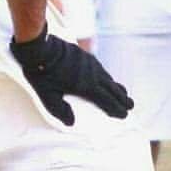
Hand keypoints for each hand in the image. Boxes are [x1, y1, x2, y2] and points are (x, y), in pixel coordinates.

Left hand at [10, 25, 132, 124]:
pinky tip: (106, 79)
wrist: (40, 47)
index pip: (106, 100)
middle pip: (112, 89)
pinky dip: (107, 77)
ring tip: (123, 94)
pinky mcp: (85, 56)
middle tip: (130, 106)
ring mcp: (90, 64)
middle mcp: (92, 75)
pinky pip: (101, 69)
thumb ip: (59, 110)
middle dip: (122, 99)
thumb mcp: (47, 95)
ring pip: (108, 78)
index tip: (124, 115)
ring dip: (116, 87)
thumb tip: (71, 122)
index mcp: (85, 86)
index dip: (116, 108)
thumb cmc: (41, 73)